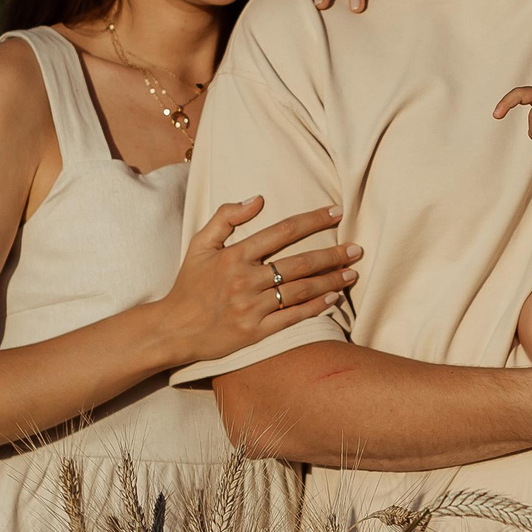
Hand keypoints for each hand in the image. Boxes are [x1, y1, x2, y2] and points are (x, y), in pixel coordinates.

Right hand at [162, 199, 359, 362]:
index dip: (313, 220)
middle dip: (333, 254)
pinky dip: (315, 308)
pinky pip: (292, 317)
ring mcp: (252, 307)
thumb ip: (225, 217)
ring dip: (330, 281)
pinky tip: (333, 299)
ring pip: (301, 290)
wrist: (174, 328)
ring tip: (352, 273)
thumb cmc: (189, 284)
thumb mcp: (199, 244)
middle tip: (358, 249)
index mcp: (235, 255)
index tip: (337, 212)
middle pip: (300, 262)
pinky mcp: (255, 332)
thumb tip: (257, 199)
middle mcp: (246, 280)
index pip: (283, 231)